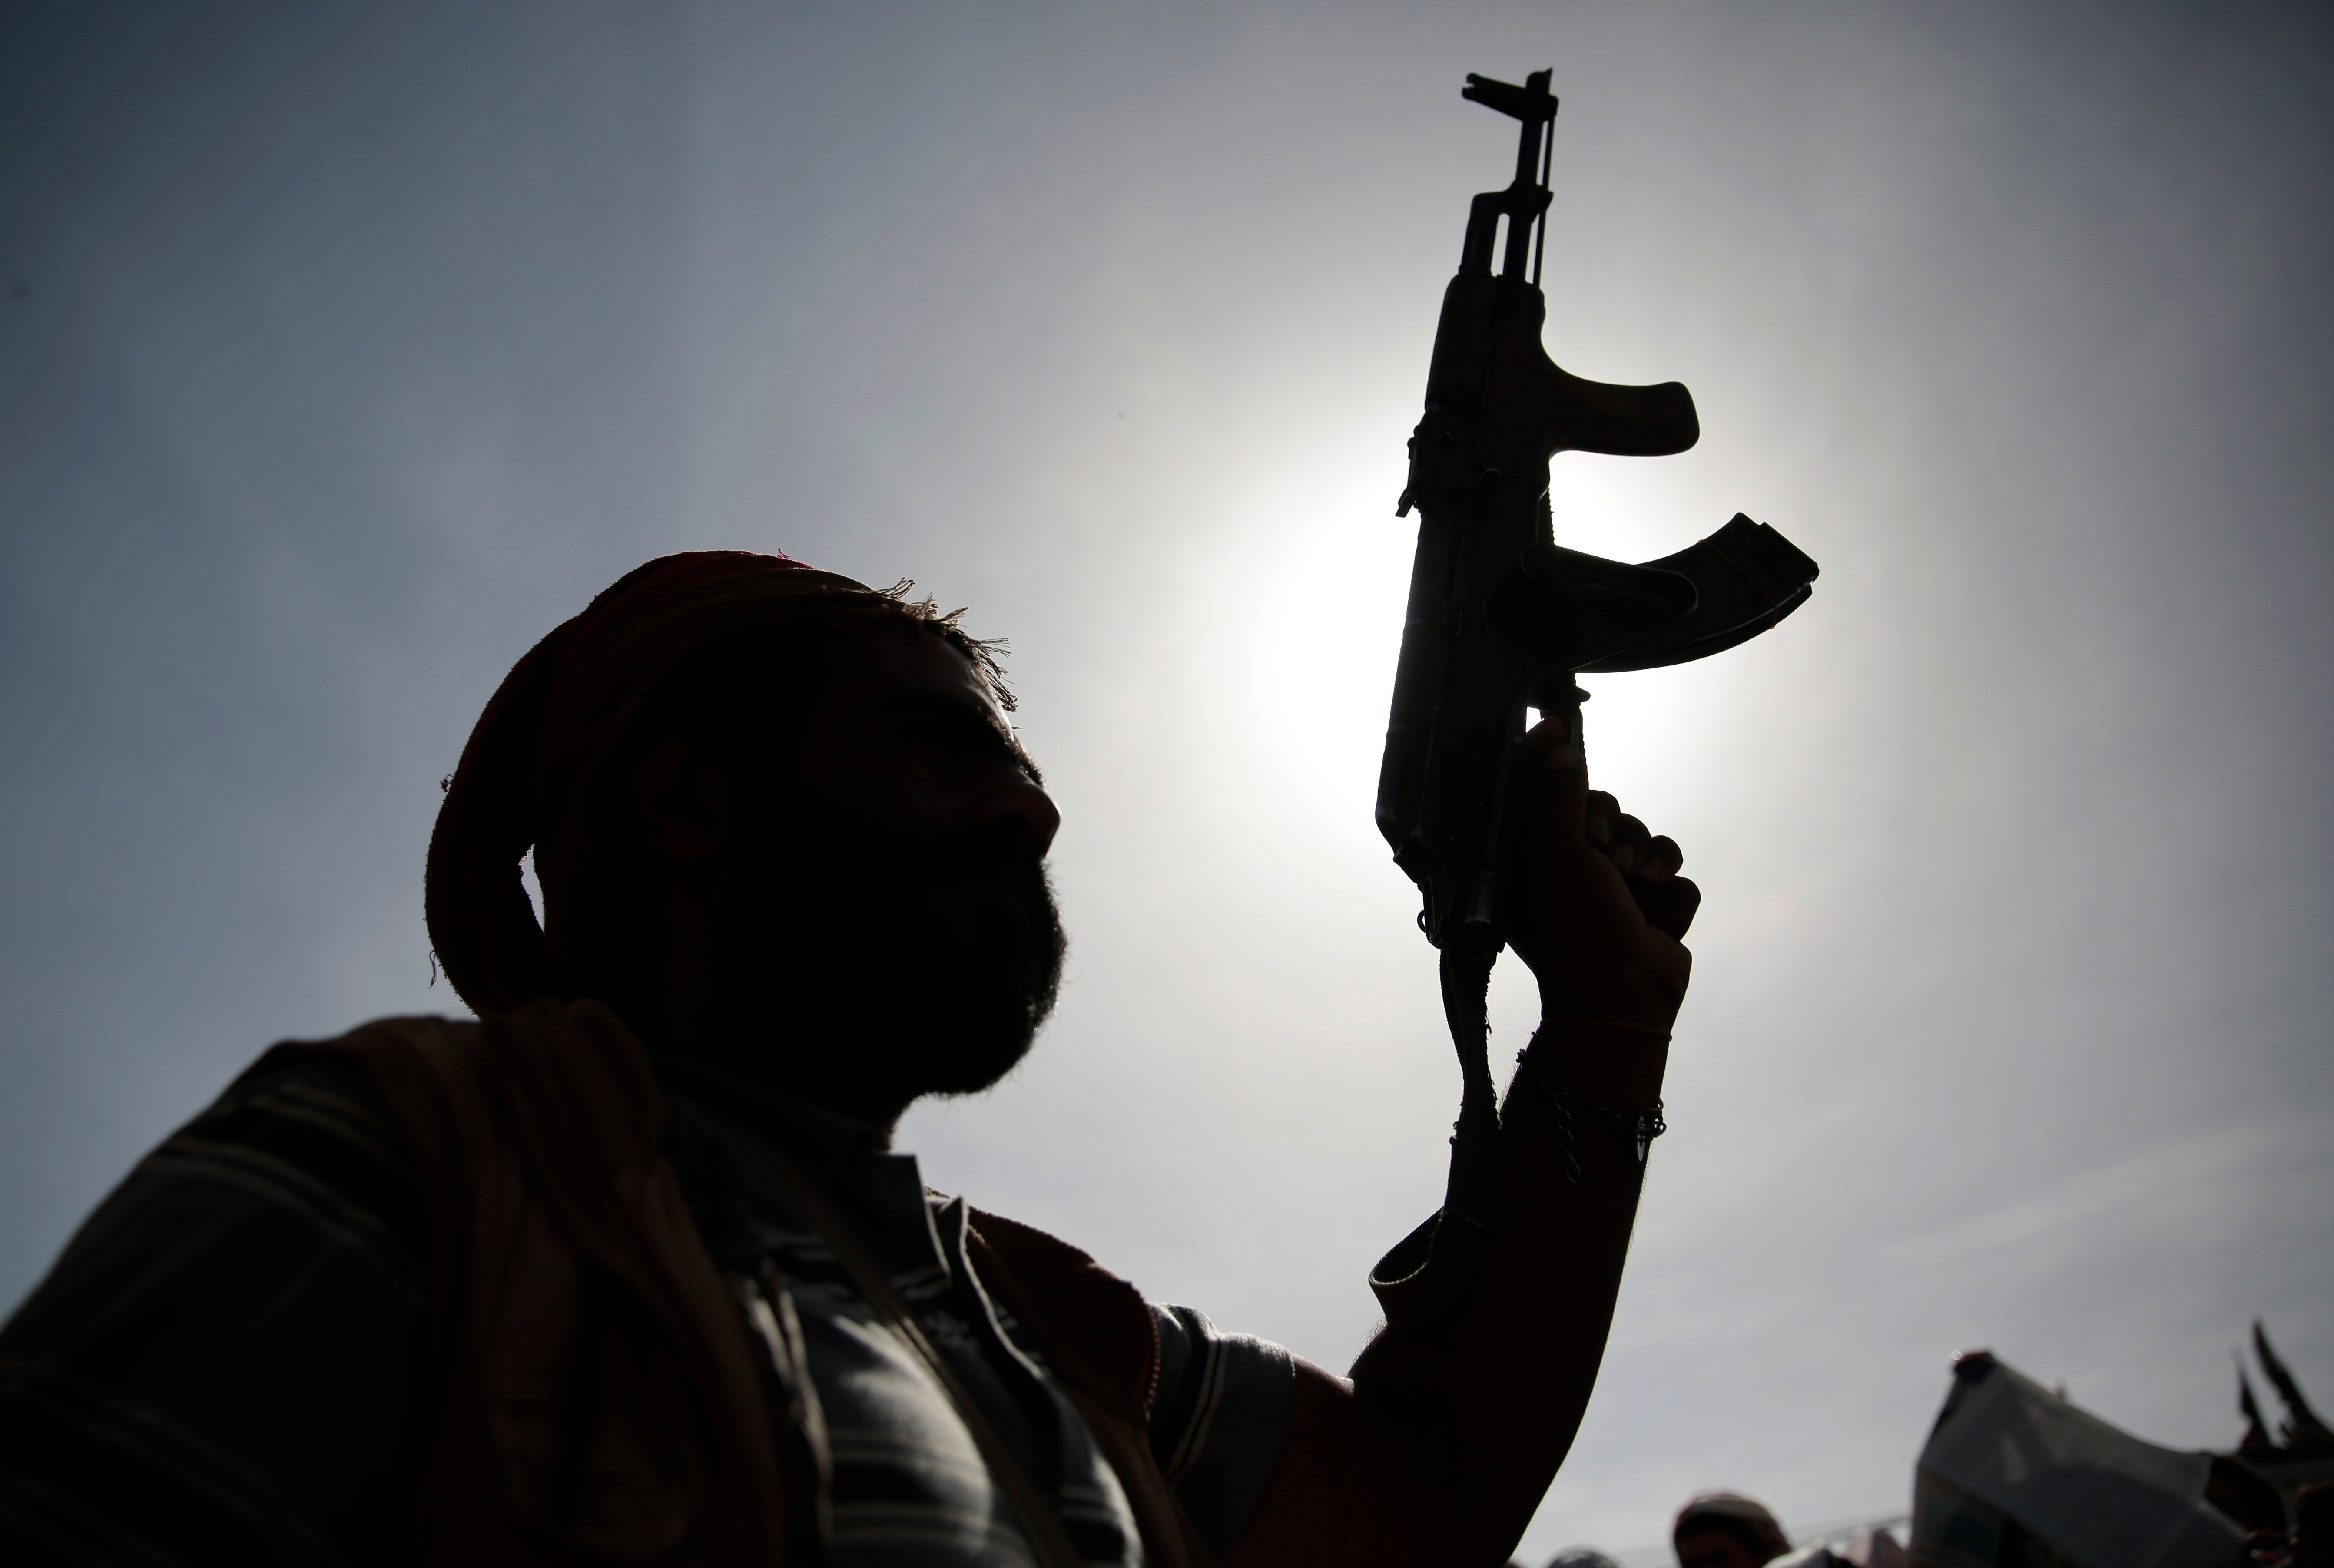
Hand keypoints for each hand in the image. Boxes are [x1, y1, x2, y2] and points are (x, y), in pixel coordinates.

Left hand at [1502, 701, 1696, 1030]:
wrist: (1623, 998)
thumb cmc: (1577, 927)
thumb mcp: (1555, 853)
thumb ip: (1556, 795)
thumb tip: (1557, 746)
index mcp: (1534, 858)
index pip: (1541, 792)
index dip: (1550, 757)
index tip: (1559, 728)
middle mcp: (1573, 870)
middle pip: (1608, 809)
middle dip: (1616, 829)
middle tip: (1605, 856)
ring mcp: (1619, 890)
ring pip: (1649, 839)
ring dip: (1649, 861)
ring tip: (1635, 890)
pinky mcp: (1656, 909)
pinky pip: (1677, 877)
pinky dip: (1671, 897)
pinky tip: (1656, 921)